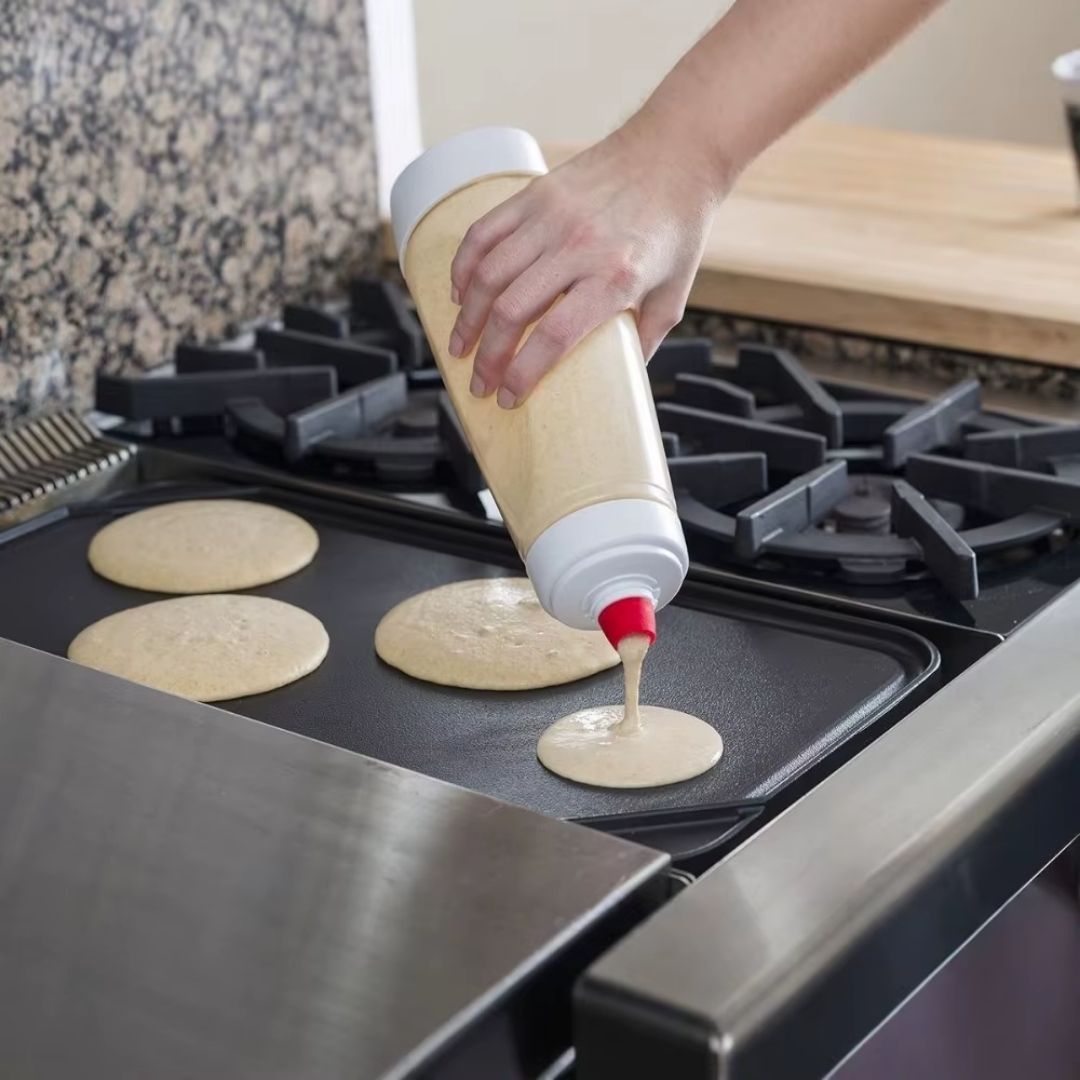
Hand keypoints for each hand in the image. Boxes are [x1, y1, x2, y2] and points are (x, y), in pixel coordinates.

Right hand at [447, 114, 725, 408]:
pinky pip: (483, 234)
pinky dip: (464, 267)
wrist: (674, 154)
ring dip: (467, 318)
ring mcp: (552, 217)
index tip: (510, 396)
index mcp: (615, 277)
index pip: (554, 336)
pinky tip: (459, 293)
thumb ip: (644, 341)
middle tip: (479, 383)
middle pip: (512, 311)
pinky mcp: (534, 194)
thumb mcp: (673, 296)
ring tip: (459, 346)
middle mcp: (578, 246)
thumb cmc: (677, 228)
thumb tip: (619, 381)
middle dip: (487, 356)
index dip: (523, 372)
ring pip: (489, 274)